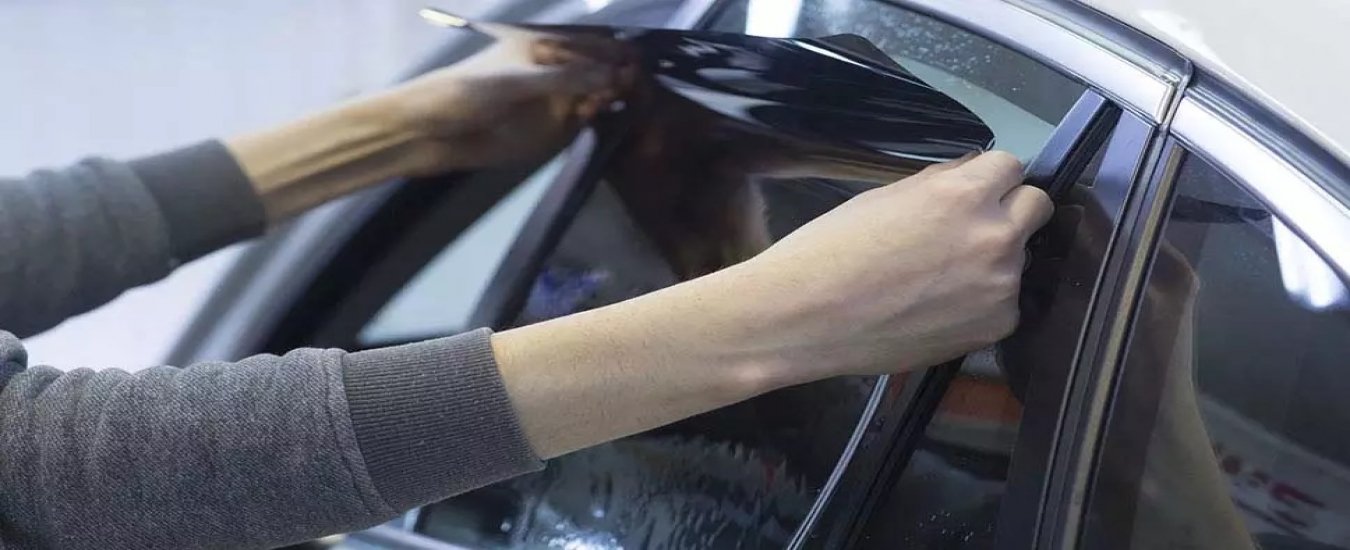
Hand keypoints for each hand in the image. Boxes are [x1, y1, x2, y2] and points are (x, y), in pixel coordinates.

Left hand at [376, 30, 630, 174]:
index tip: (638, 61)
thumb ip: (563, 80)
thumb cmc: (463, 94)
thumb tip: (611, 77)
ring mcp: (552, 101)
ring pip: (595, 95)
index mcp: (540, 47)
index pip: (589, 43)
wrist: (427, 134)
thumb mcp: (514, 83)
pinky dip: (599, 119)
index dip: (615, 50)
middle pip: (598, 68)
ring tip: (628, 101)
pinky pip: (583, 122)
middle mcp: (553, 71)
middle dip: (619, 73)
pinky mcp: (550, 130)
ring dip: (613, 97)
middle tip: (639, 84)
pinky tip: (606, 117)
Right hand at [709, 151, 1051, 380]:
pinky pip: (1005, 303)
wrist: (805, 317)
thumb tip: (971, 176)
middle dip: (1010, 211)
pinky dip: (982, 303)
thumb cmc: (830, 250)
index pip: (1012, 165)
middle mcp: (995, 236)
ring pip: (1019, 258)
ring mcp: (1000, 286)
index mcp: (964, 194)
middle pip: (1038, 207)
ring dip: (993, 260)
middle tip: (970, 230)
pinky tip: (939, 308)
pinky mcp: (994, 327)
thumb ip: (939, 184)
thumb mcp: (885, 196)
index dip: (989, 179)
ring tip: (939, 279)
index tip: (975, 192)